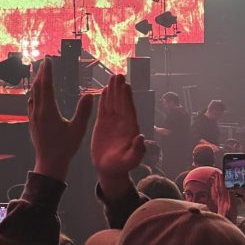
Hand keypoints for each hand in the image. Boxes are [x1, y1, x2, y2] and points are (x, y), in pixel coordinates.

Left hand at [28, 58, 92, 180]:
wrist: (49, 163)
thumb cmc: (64, 148)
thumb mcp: (78, 129)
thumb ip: (84, 111)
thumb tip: (90, 95)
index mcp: (48, 111)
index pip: (46, 85)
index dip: (47, 71)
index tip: (48, 60)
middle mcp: (38, 111)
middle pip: (37, 87)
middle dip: (41, 73)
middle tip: (44, 62)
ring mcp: (33, 116)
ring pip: (33, 94)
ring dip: (37, 82)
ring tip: (40, 73)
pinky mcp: (32, 122)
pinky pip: (31, 102)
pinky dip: (34, 93)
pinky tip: (36, 93)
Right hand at [91, 74, 144, 196]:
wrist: (109, 170)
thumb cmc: (121, 167)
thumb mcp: (130, 161)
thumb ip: (137, 151)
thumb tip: (141, 137)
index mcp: (130, 129)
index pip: (129, 110)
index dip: (127, 98)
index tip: (126, 85)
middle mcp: (123, 123)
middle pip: (121, 102)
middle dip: (120, 89)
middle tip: (119, 75)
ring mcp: (113, 122)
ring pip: (113, 103)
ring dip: (113, 90)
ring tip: (112, 77)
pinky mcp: (103, 124)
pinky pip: (104, 108)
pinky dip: (104, 99)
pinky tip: (104, 89)